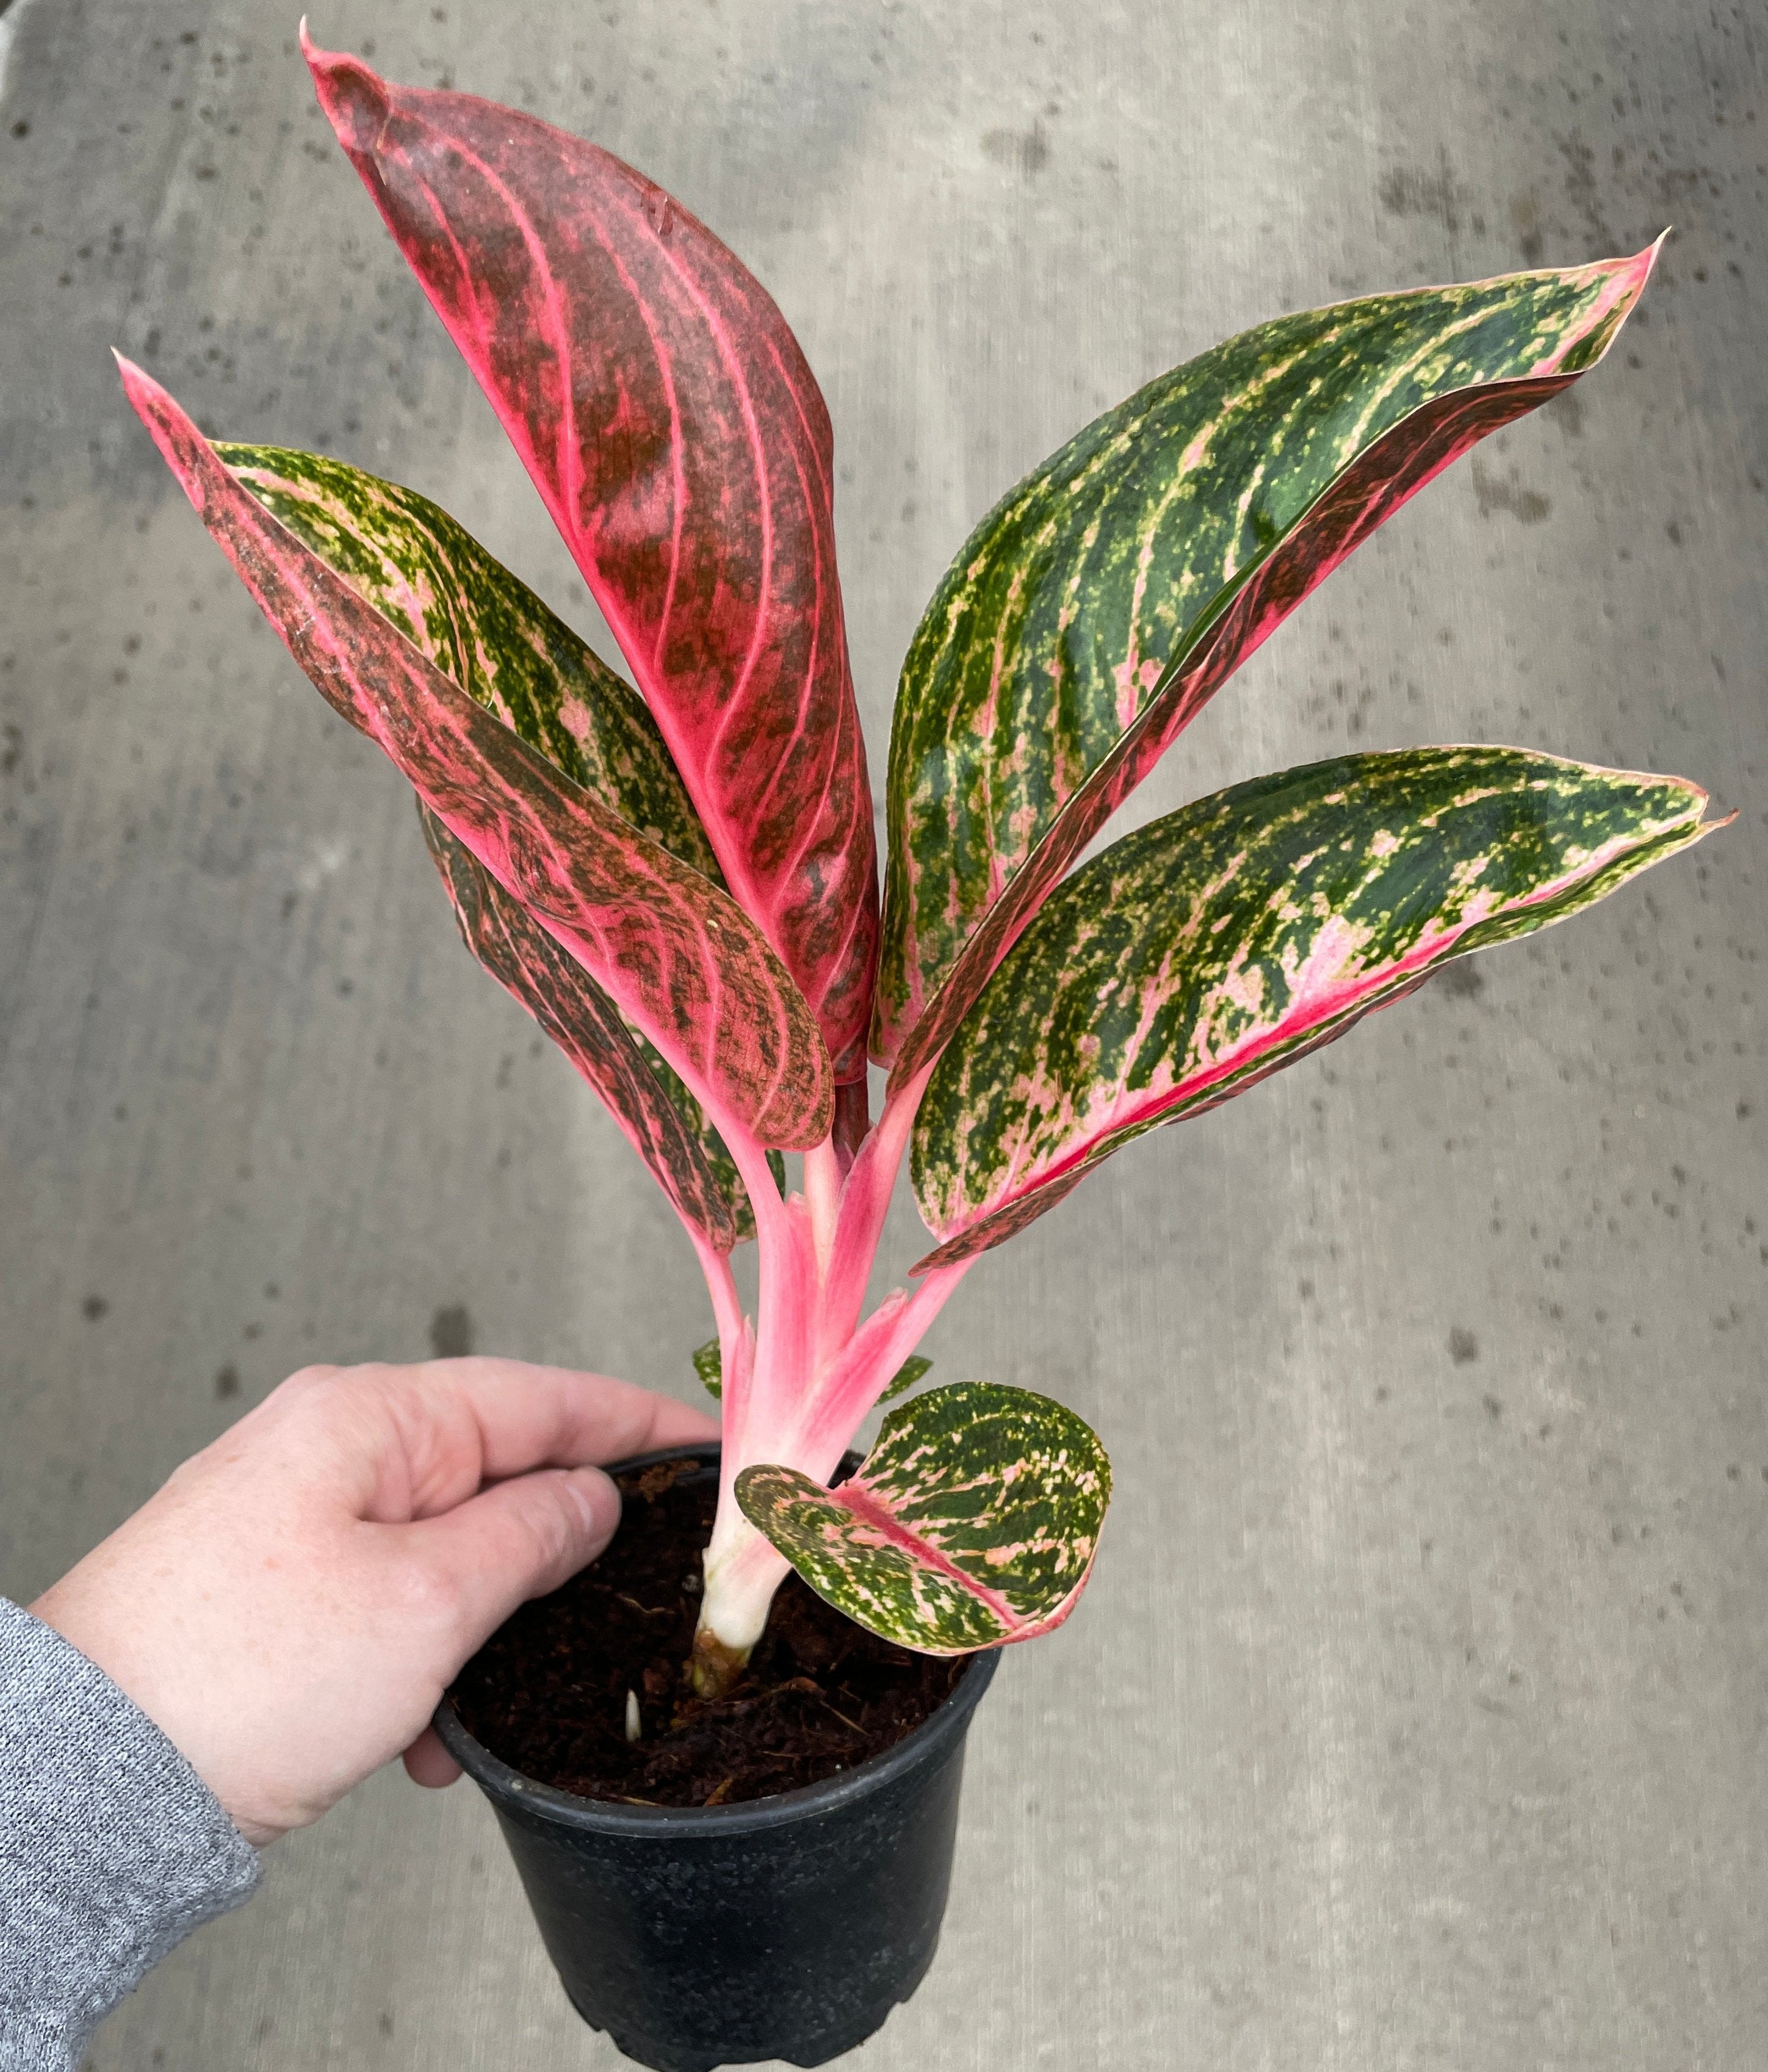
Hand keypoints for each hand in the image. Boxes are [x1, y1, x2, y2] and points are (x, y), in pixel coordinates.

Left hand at [31, 1358, 715, 1845]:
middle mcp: (333, 1450)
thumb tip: (591, 1501)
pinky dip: (427, 1666)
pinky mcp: (278, 1592)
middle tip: (628, 1596)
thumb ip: (531, 1537)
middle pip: (497, 1472)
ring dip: (487, 1629)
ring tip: (489, 1701)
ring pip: (449, 1553)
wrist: (92, 1778)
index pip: (542, 1396)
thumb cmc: (236, 1676)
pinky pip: (392, 1607)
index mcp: (371, 1417)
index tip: (707, 1446)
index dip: (636, 1424)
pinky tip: (427, 1738)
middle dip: (557, 1551)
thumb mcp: (429, 1601)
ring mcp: (301, 1520)